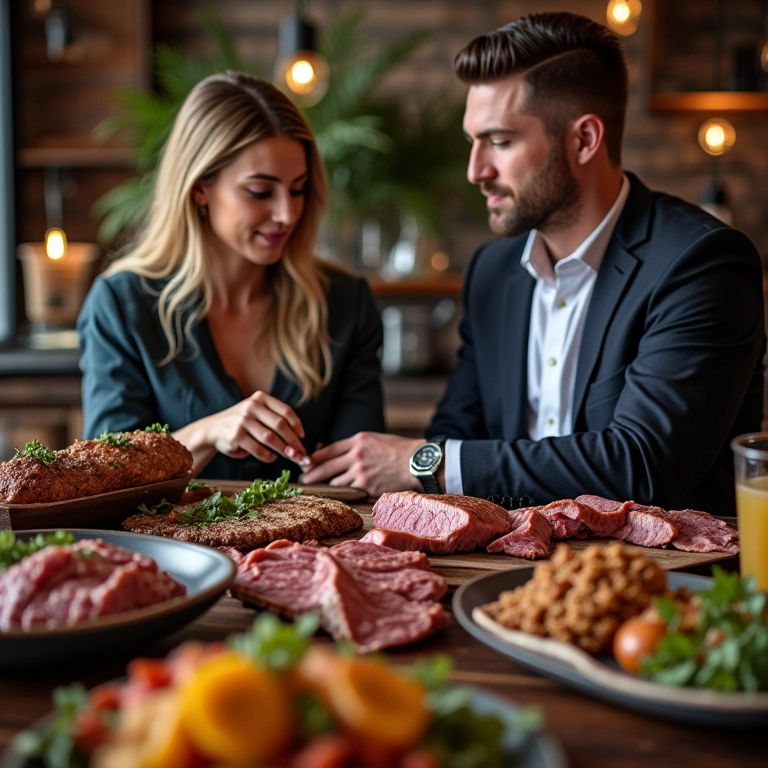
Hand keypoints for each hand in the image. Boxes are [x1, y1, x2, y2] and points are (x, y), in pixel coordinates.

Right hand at [176, 391, 309, 472]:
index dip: (297, 425)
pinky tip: (271, 457)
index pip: (285, 410)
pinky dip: (268, 456)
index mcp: (260, 398)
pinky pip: (258, 449)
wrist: (212, 429)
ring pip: (270, 438)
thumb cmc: (242, 423)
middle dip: (293, 441)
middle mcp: (252, 406)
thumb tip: (298, 442)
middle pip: (280, 425)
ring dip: (283, 450)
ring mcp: (243, 421)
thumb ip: (275, 421)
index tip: (302, 436)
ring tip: (290, 456)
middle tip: (300, 453)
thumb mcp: (256, 413)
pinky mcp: (236, 436)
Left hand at [298, 432, 423, 495]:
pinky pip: (349, 491)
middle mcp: (356, 455)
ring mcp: (360, 472)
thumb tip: (340, 455)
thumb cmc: (400, 450)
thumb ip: (357, 445)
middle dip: (311, 474)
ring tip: (323, 489)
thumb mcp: (375, 439)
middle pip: (325, 467)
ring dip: (330, 486)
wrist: (418, 462)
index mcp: (358, 440)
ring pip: (336, 482)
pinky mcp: (367, 486)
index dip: (314, 457)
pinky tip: (341, 495)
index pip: (328, 449)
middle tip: (303, 480)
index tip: (306, 462)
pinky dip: (345, 493)